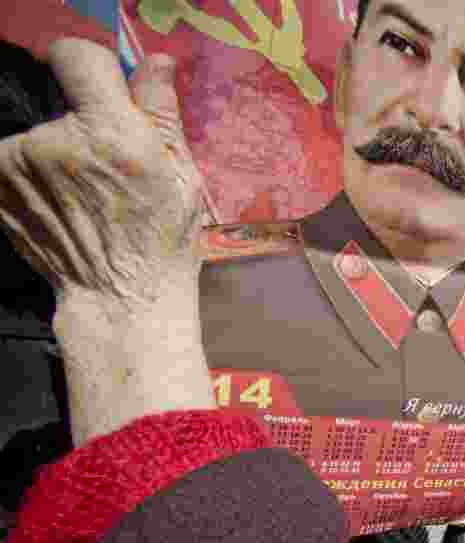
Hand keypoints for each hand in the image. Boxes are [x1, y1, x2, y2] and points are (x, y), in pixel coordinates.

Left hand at [0, 39, 213, 443]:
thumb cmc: (163, 240)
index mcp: (110, 133)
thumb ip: (160, 112)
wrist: (121, 298)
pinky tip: (63, 206)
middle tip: (106, 166)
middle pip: (58, 99)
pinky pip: (15, 158)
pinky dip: (35, 175)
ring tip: (85, 193)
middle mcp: (55, 143)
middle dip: (81, 121)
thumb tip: (152, 60)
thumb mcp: (181, 174)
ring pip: (37, 131)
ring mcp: (17, 165)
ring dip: (56, 151)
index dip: (93, 68)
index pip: (75, 55)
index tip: (105, 92)